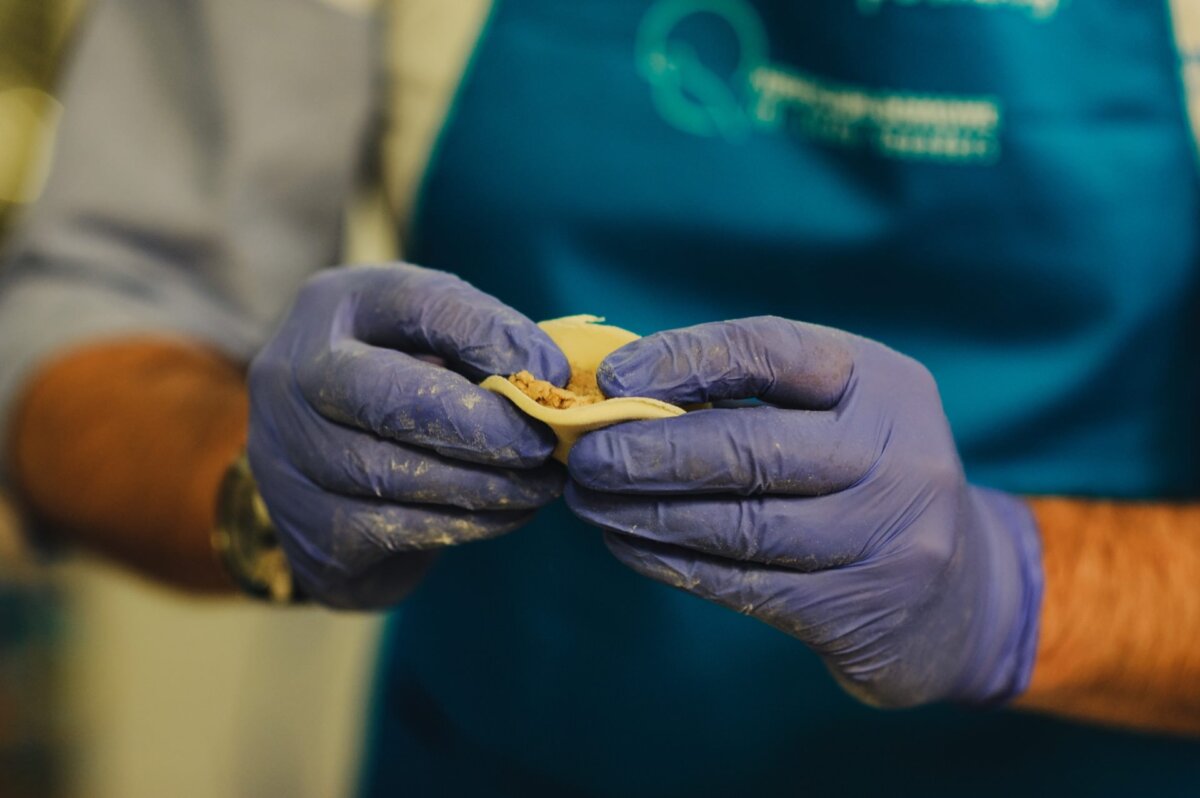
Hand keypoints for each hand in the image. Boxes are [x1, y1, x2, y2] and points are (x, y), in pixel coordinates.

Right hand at [247, 264, 568, 608]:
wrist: (319, 474)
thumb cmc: (401, 388)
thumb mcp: (431, 343)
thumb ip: (479, 347)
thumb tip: (548, 377)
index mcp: (336, 305)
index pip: (416, 305)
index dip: (489, 336)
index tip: (552, 371)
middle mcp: (292, 370)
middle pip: (386, 395)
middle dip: (480, 424)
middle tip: (542, 442)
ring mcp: (286, 452)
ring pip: (391, 473)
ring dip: (485, 483)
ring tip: (541, 484)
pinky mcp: (307, 525)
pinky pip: (394, 528)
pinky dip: (466, 522)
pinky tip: (510, 512)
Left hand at [565, 317, 1042, 706]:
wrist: (963, 597)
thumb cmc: (865, 479)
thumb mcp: (837, 415)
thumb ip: (750, 396)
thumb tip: (622, 394)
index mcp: (883, 383)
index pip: (772, 350)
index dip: (685, 359)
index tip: (615, 379)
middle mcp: (899, 456)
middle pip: (753, 448)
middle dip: (653, 450)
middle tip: (585, 456)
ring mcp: (888, 539)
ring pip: (742, 524)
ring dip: (646, 513)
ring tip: (588, 501)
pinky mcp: (860, 610)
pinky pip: (744, 584)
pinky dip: (672, 563)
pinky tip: (625, 545)